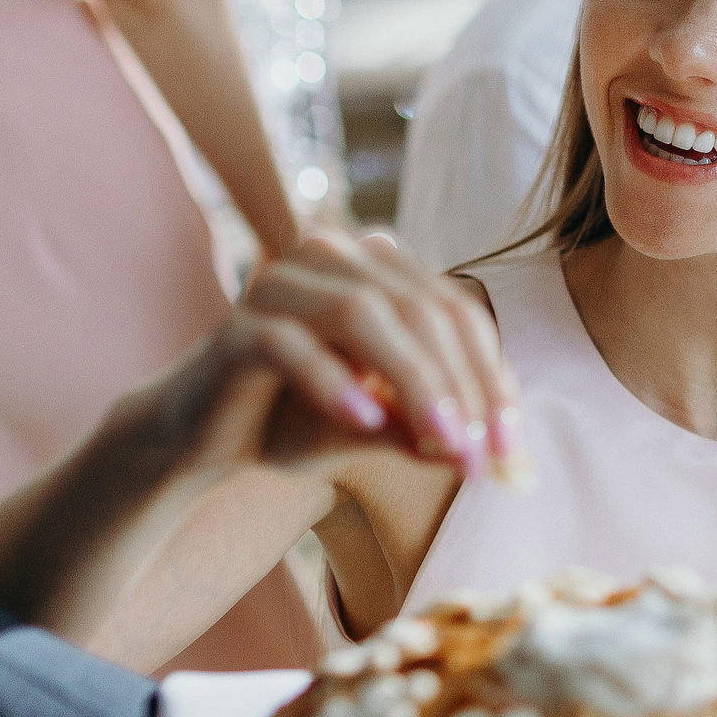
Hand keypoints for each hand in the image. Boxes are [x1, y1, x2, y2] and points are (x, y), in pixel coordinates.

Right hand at [163, 226, 519, 487]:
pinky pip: (289, 343)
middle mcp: (331, 256)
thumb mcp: (383, 427)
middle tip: (480, 457)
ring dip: (414, 383)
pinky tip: (365, 423)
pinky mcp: (237, 326)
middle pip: (420, 307)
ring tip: (442, 445)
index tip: (512, 449)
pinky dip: (332, 381)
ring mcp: (280, 284)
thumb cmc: (298, 419)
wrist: (204, 438)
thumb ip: (437, 429)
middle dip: (462, 387)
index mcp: (376, 266)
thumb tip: (509, 460)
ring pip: (362, 315)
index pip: (456, 311)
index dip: (493, 377)